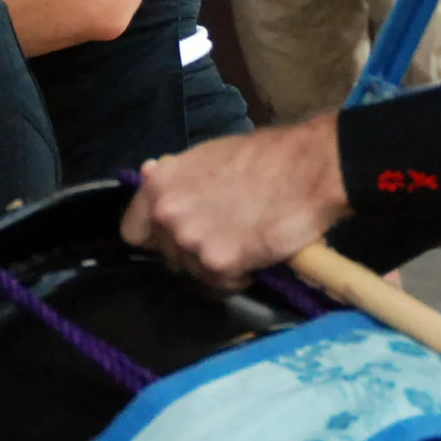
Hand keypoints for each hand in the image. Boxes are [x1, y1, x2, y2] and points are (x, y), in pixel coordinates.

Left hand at [120, 119, 348, 288]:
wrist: (308, 168)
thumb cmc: (263, 157)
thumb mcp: (207, 157)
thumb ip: (175, 176)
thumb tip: (147, 173)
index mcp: (160, 185)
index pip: (132, 231)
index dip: (155, 236)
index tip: (177, 236)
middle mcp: (168, 214)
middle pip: (167, 255)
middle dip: (192, 250)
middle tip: (225, 234)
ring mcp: (191, 240)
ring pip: (194, 272)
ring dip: (217, 264)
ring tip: (245, 241)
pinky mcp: (219, 262)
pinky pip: (222, 283)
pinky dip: (239, 275)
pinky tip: (256, 254)